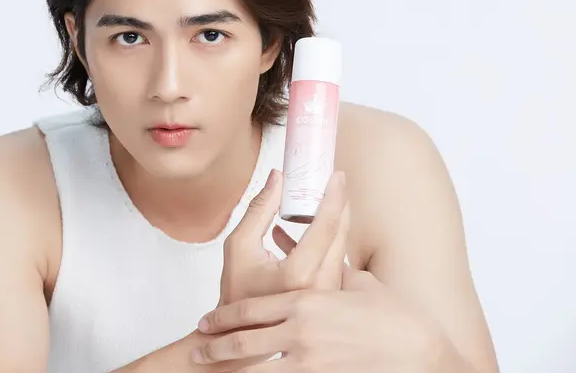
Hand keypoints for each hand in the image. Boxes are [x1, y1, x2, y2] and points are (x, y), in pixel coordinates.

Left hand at [193, 266, 442, 372]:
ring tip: (211, 370)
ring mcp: (307, 361)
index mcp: (304, 302)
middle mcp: (299, 332)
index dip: (224, 318)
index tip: (207, 323)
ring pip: (255, 369)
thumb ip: (336, 271)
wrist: (418, 354)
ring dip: (230, 370)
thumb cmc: (393, 318)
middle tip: (199, 349)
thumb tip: (329, 256)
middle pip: (243, 342)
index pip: (251, 310)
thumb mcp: (359, 286)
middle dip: (216, 347)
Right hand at [219, 169, 349, 305]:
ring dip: (334, 222)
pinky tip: (303, 229)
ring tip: (322, 200)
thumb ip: (259, 209)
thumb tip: (277, 178)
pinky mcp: (328, 296)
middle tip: (335, 182)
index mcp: (299, 273)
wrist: (241, 335)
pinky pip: (333, 261)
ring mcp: (327, 294)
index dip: (334, 196)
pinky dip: (325, 241)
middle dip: (340, 204)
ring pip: (339, 248)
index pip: (326, 225)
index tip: (337, 175)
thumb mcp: (238, 246)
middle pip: (340, 235)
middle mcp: (319, 285)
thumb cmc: (236, 294)